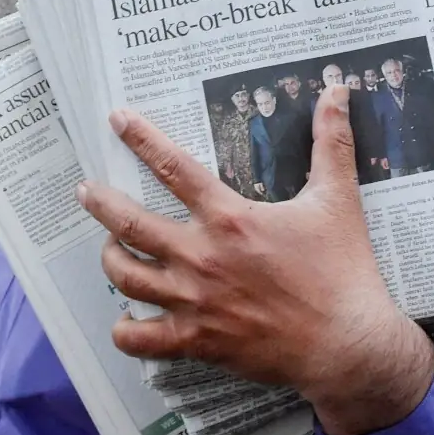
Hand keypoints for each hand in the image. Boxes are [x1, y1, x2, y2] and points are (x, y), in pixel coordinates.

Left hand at [80, 87, 433, 434]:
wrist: (346, 344)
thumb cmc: (342, 271)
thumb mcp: (338, 199)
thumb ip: (332, 142)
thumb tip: (338, 90)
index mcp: (229, 218)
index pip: (172, 168)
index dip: (141, 138)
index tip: (117, 119)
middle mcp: (201, 257)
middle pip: (129, 224)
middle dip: (101, 203)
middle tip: (86, 191)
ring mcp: (194, 302)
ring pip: (127, 277)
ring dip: (110, 258)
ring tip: (108, 247)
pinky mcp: (197, 341)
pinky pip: (141, 339)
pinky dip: (126, 329)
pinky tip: (127, 319)